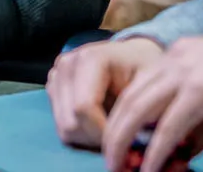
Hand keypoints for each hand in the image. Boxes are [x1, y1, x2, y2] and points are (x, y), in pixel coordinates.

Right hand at [46, 37, 164, 148]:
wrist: (132, 56)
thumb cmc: (144, 71)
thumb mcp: (149, 87)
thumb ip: (136, 112)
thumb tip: (130, 145)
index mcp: (90, 58)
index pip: (84, 108)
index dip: (105, 133)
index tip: (128, 140)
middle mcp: (66, 64)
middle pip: (70, 122)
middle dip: (97, 137)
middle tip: (121, 135)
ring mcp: (56, 75)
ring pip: (63, 127)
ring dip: (88, 137)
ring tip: (110, 126)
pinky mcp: (52, 87)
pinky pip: (60, 125)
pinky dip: (81, 131)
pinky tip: (97, 120)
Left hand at [102, 33, 202, 171]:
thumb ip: (192, 125)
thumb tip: (174, 155)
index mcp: (174, 55)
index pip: (134, 88)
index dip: (120, 118)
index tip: (115, 144)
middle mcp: (173, 58)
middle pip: (128, 98)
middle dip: (112, 132)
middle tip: (109, 160)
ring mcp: (185, 71)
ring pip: (139, 110)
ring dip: (123, 141)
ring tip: (119, 166)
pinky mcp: (201, 89)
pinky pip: (169, 125)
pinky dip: (155, 149)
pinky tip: (150, 167)